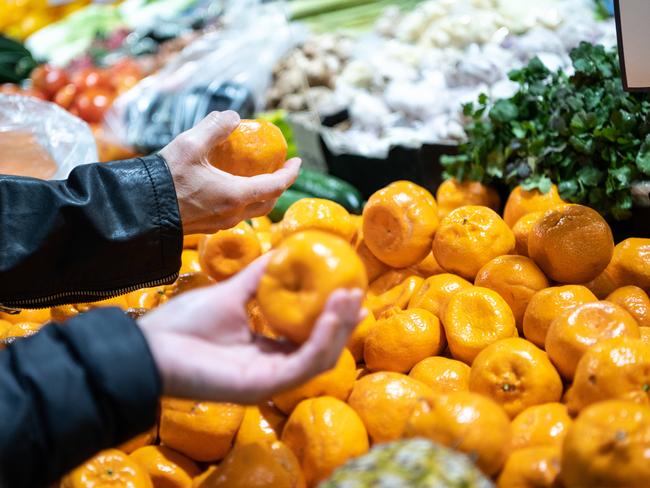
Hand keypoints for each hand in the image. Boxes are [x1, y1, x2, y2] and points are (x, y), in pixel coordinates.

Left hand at [138, 255, 364, 403]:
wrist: (151, 346)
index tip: (351, 292)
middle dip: (343, 321)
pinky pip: (304, 364)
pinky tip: (331, 314)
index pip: (309, 337)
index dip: (333, 317)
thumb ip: (259, 277)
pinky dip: (322, 338)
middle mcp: (272, 368)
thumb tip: (284, 250)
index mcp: (265, 350)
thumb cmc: (185, 323)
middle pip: (320, 348)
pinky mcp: (263, 386)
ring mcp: (269, 380)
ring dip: (339, 327)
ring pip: (320, 358)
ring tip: (350, 298)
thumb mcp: (231, 293)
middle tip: (357, 293)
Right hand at [159, 111, 300, 234]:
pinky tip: (233, 187)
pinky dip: (245, 200)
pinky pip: (236, 214)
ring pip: (252, 210)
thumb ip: (215, 127)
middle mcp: (233, 214)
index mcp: (236, 196)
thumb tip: (234, 117)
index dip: (290, 173)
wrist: (139, 211)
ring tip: (260, 176)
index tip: (297, 161)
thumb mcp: (191, 145)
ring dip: (262, 194)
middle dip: (279, 185)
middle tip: (282, 169)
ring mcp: (221, 224)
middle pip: (268, 202)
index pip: (275, 186)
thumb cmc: (165, 179)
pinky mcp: (208, 227)